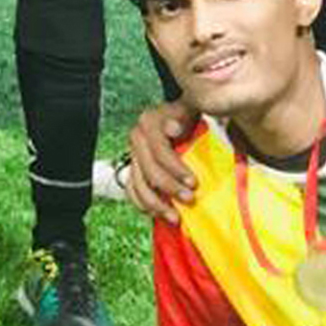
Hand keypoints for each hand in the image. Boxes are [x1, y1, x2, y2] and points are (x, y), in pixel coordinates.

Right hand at [126, 101, 196, 223]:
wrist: (179, 118)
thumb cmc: (188, 115)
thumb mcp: (189, 109)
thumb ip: (182, 116)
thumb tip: (173, 129)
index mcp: (148, 122)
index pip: (160, 150)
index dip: (176, 169)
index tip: (194, 182)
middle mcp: (136, 137)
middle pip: (149, 170)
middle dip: (170, 188)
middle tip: (190, 199)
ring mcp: (133, 154)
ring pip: (138, 184)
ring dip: (156, 204)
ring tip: (175, 217)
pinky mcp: (133, 168)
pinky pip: (132, 190)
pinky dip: (143, 205)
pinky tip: (157, 215)